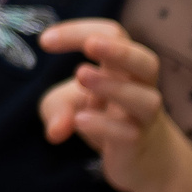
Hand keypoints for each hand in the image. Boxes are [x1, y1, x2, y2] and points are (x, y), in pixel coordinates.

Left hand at [38, 19, 180, 191]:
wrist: (140, 159)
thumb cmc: (101, 117)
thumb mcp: (66, 107)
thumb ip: (56, 110)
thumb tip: (56, 130)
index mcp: (120, 66)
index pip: (111, 35)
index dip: (79, 32)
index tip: (44, 42)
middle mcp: (139, 87)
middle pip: (146, 61)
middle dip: (119, 50)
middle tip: (90, 45)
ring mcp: (142, 117)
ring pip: (146, 99)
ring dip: (113, 87)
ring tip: (80, 76)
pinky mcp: (138, 143)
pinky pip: (130, 133)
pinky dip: (105, 125)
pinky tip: (79, 121)